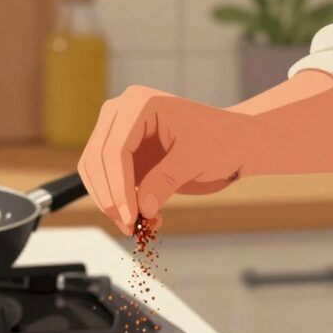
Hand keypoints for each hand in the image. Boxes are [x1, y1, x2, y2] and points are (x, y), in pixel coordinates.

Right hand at [77, 86, 251, 234]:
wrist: (236, 143)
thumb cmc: (223, 140)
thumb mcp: (194, 160)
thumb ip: (164, 182)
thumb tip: (141, 208)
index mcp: (138, 105)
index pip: (114, 149)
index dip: (118, 187)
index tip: (130, 217)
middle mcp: (123, 115)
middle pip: (97, 160)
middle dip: (109, 198)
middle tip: (128, 227)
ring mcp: (121, 135)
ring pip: (96, 173)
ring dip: (111, 205)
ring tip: (136, 227)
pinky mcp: (125, 156)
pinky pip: (109, 183)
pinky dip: (120, 204)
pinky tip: (143, 220)